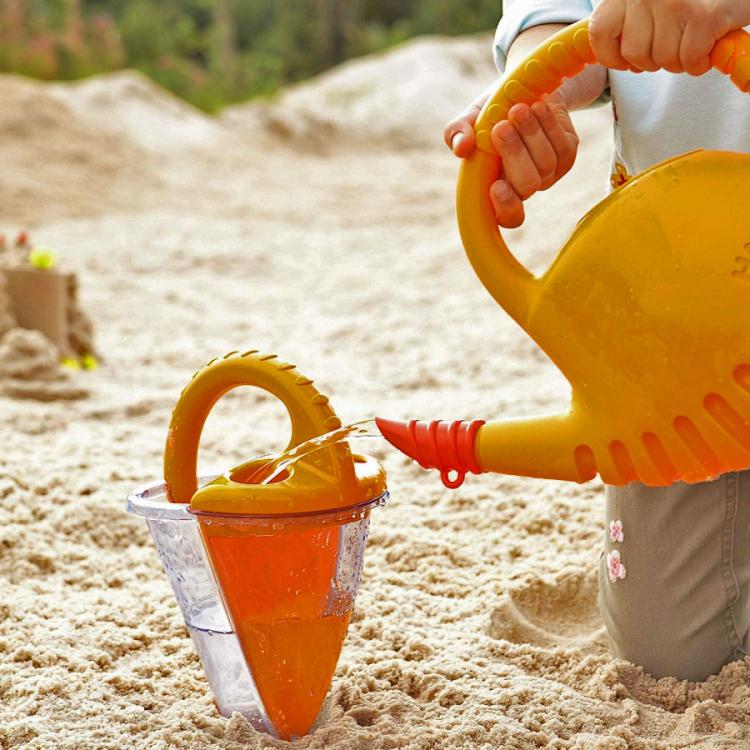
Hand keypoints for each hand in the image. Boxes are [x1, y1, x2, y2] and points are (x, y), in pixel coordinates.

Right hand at [444, 92, 578, 227]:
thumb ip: (457, 133)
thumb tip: (461, 148)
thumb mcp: (470, 120)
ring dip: (531, 133)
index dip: (505, 207)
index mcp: (497, 190)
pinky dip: (547, 123)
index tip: (496, 186)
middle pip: (527, 185)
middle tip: (501, 127)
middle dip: (515, 154)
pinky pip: (562, 145)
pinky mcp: (567, 155)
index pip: (508, 216)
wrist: (522, 94)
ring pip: (546, 162)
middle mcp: (525, 188)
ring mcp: (549, 173)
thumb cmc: (490, 115)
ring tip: (518, 109)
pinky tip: (536, 106)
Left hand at [590, 0, 749, 74]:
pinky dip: (700, 62)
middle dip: (653, 60)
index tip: (627, 61)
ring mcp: (674, 2)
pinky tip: (709, 45)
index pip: (600, 33)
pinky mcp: (703, 16)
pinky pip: (689, 59)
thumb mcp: (650, 1)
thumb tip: (614, 58)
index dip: (612, 56)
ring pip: (662, 59)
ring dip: (680, 60)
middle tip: (673, 45)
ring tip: (693, 40)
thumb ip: (627, 21)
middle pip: (634, 54)